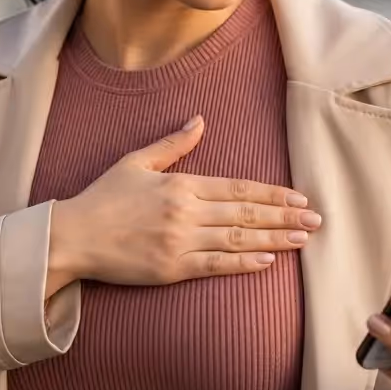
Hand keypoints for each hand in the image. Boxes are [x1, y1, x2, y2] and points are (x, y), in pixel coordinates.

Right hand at [45, 115, 320, 296]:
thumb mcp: (136, 161)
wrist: (73, 236)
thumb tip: (200, 120)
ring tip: (303, 240)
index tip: (299, 197)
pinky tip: (268, 261)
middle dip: (285, 216)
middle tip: (316, 220)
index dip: (272, 194)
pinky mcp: (172, 269)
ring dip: (274, 239)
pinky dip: (244, 263)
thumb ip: (172, 143)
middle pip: (246, 213)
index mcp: (181, 185)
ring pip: (238, 239)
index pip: (238, 188)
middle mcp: (186, 212)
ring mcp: (180, 242)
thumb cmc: (103, 197)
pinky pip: (215, 265)